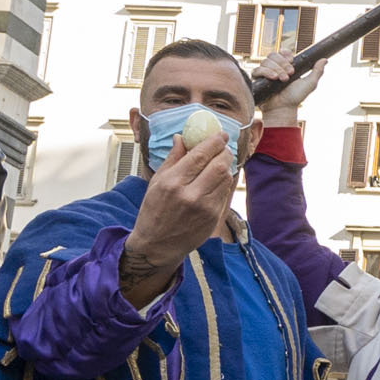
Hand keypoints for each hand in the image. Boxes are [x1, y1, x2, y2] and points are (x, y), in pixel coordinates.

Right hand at [118, 132, 233, 299]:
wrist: (157, 246)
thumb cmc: (153, 211)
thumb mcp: (157, 182)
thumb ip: (173, 159)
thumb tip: (181, 138)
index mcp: (173, 183)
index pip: (200, 155)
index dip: (214, 141)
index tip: (221, 134)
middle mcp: (190, 195)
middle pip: (219, 165)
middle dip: (224, 152)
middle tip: (223, 147)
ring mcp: (205, 208)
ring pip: (225, 178)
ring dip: (226, 166)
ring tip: (220, 162)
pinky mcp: (214, 218)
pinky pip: (225, 193)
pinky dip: (224, 182)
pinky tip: (218, 180)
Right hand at [251, 47, 317, 124]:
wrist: (284, 108)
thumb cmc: (296, 97)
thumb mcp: (310, 83)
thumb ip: (317, 71)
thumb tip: (325, 60)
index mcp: (286, 65)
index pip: (282, 52)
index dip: (286, 53)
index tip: (291, 60)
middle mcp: (275, 67)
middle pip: (273, 55)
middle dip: (282, 63)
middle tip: (290, 74)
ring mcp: (265, 72)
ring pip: (266, 61)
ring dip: (276, 69)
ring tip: (283, 80)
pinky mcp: (258, 79)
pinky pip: (258, 69)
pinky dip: (266, 72)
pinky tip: (274, 78)